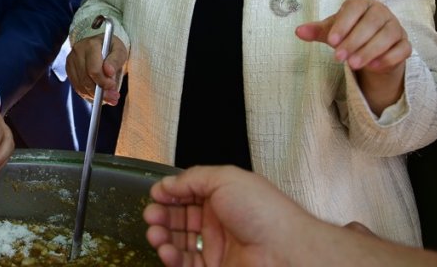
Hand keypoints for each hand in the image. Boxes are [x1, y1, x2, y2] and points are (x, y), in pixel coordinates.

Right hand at [65, 33, 128, 105]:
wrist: (99, 44)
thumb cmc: (111, 48)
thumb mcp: (119, 50)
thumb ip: (116, 60)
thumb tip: (109, 72)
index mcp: (91, 45)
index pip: (93, 70)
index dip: (103, 82)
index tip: (113, 86)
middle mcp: (78, 52)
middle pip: (86, 79)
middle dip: (100, 92)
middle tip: (113, 97)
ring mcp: (71, 61)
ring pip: (81, 86)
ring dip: (95, 96)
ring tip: (108, 97)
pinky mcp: (69, 70)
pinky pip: (77, 88)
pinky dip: (89, 95)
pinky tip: (98, 95)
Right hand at [144, 165, 314, 266]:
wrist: (285, 250)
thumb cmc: (263, 212)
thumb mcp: (226, 179)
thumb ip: (193, 178)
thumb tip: (167, 183)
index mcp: (223, 197)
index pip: (188, 194)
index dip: (170, 194)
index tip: (155, 195)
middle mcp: (218, 222)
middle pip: (180, 218)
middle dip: (161, 215)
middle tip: (151, 215)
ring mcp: (216, 248)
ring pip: (179, 243)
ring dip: (162, 237)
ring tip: (155, 233)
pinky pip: (186, 264)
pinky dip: (171, 258)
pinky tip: (166, 250)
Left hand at [295, 0, 410, 112]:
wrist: (371, 49)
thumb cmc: (350, 34)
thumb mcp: (332, 32)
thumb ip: (317, 31)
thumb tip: (298, 31)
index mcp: (362, 4)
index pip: (354, 9)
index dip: (343, 24)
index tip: (331, 41)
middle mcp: (382, 12)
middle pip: (372, 23)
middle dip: (354, 41)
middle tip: (339, 58)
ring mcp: (396, 27)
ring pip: (387, 36)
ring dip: (369, 51)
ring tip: (352, 65)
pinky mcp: (405, 44)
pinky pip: (402, 49)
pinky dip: (388, 58)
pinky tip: (373, 67)